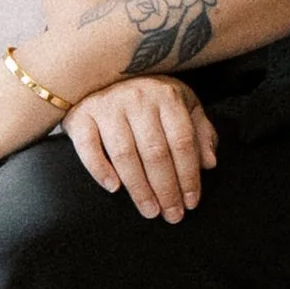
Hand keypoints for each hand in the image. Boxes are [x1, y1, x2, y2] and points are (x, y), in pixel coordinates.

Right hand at [65, 76, 217, 221]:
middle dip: (166, 189)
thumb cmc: (147, 96)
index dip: (189, 175)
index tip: (192, 202)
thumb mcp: (181, 105)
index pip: (182, 142)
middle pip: (155, 152)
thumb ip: (199, 132)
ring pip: (125, 155)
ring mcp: (107, 105)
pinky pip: (89, 147)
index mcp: (166, 96)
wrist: (98, 73)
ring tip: (150, 211)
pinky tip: (114, 188)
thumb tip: (210, 163)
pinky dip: (100, 170)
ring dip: (139, 188)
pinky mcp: (80, 115)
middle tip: (172, 215)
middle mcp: (137, 98)